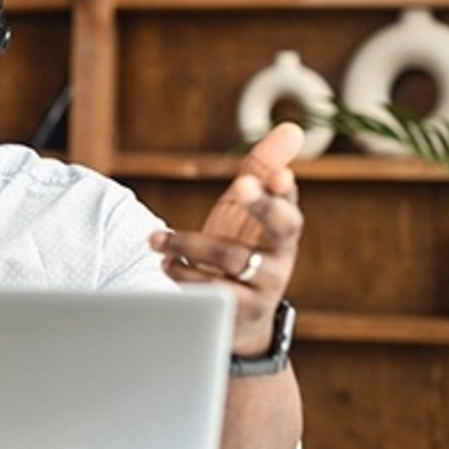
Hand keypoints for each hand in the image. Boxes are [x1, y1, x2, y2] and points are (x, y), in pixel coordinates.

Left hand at [149, 123, 304, 355]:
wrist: (235, 320)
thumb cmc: (241, 251)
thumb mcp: (247, 213)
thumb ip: (262, 170)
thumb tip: (291, 128)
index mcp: (282, 230)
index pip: (290, 203)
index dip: (284, 190)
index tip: (280, 175)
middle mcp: (281, 258)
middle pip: (279, 229)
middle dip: (262, 206)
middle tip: (242, 185)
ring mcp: (264, 288)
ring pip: (233, 259)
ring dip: (191, 245)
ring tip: (157, 240)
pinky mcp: (239, 313)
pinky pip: (213, 292)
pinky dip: (185, 275)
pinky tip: (166, 264)